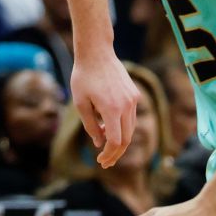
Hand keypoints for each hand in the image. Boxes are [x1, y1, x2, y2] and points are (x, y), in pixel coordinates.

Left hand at [68, 53, 139, 167]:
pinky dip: (122, 127)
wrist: (96, 53)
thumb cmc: (83, 76)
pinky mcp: (134, 94)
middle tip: (105, 162)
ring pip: (131, 129)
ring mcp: (133, 100)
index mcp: (111, 109)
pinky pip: (131, 117)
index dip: (109, 155)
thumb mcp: (80, 103)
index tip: (100, 161)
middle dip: (116, 154)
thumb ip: (90, 125)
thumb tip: (100, 143)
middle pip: (127, 139)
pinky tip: (107, 127)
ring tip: (103, 143)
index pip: (116, 141)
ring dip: (119, 140)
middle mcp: (126, 106)